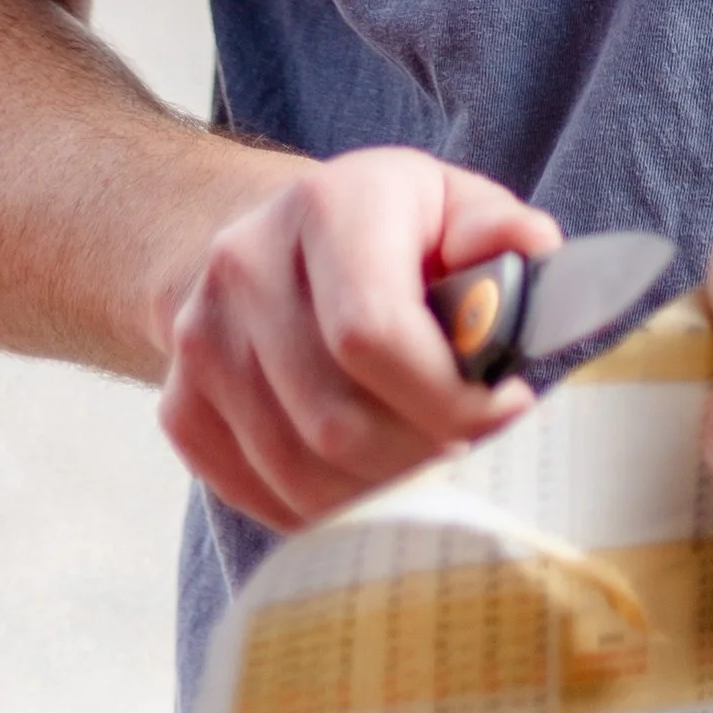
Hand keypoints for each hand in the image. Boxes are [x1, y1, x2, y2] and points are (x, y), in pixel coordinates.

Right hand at [157, 146, 559, 528]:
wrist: (270, 243)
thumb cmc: (386, 234)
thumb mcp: (450, 204)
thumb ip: (497, 231)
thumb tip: (532, 250)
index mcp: (324, 206)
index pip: (372, 335)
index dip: (448, 396)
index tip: (505, 406)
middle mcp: (244, 267)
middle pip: (337, 422)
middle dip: (424, 453)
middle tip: (470, 442)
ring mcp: (200, 343)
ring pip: (302, 474)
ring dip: (383, 488)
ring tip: (426, 455)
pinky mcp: (181, 409)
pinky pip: (266, 499)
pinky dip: (332, 509)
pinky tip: (371, 470)